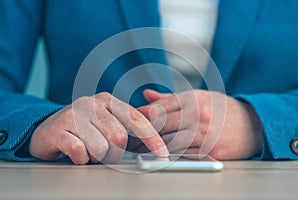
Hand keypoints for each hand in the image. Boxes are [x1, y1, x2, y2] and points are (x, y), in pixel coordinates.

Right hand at [29, 92, 168, 164]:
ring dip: (97, 158)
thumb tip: (156, 116)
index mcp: (108, 101)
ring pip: (100, 147)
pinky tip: (76, 154)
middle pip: (119, 138)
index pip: (136, 119)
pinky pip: (80, 152)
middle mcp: (92, 104)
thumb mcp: (108, 120)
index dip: (152, 138)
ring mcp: (74, 115)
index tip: (162, 154)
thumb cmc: (83, 127)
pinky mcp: (58, 130)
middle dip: (115, 154)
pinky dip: (81, 160)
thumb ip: (130, 120)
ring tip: (89, 152)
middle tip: (105, 154)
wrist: (47, 129)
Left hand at [135, 89, 261, 159]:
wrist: (253, 125)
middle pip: (160, 125)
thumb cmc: (223, 110)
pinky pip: (181, 155)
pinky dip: (169, 155)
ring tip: (140, 148)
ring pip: (168, 142)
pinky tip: (161, 154)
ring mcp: (203, 134)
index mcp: (193, 99)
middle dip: (143, 132)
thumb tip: (146, 96)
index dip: (143, 115)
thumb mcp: (199, 97)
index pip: (159, 107)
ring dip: (153, 146)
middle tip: (131, 137)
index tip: (133, 121)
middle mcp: (198, 115)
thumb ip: (170, 98)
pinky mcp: (208, 152)